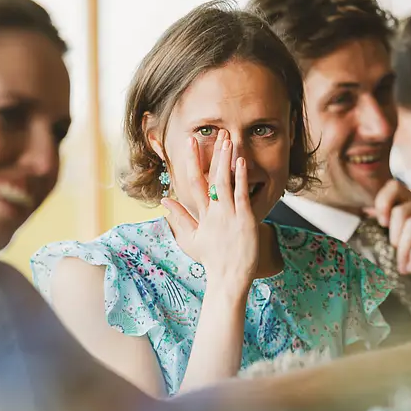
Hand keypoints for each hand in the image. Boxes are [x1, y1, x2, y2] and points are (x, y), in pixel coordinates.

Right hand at [162, 130, 259, 295]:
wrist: (228, 278)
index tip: (190, 142)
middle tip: (214, 132)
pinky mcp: (245, 220)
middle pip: (210, 177)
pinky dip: (240, 178)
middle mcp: (213, 211)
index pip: (193, 181)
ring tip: (228, 139)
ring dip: (226, 159)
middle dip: (211, 153)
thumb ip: (180, 217)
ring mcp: (229, 215)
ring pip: (225, 181)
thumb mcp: (191, 238)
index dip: (191, 160)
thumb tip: (165, 200)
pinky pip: (242, 194)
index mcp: (201, 214)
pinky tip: (240, 161)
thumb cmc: (212, 260)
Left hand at [365, 180, 410, 297]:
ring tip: (404, 268)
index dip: (383, 202)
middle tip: (398, 260)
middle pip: (401, 211)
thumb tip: (365, 211)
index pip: (394, 187)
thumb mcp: (401, 242)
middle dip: (395, 240)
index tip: (382, 224)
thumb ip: (388, 225)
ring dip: (405, 251)